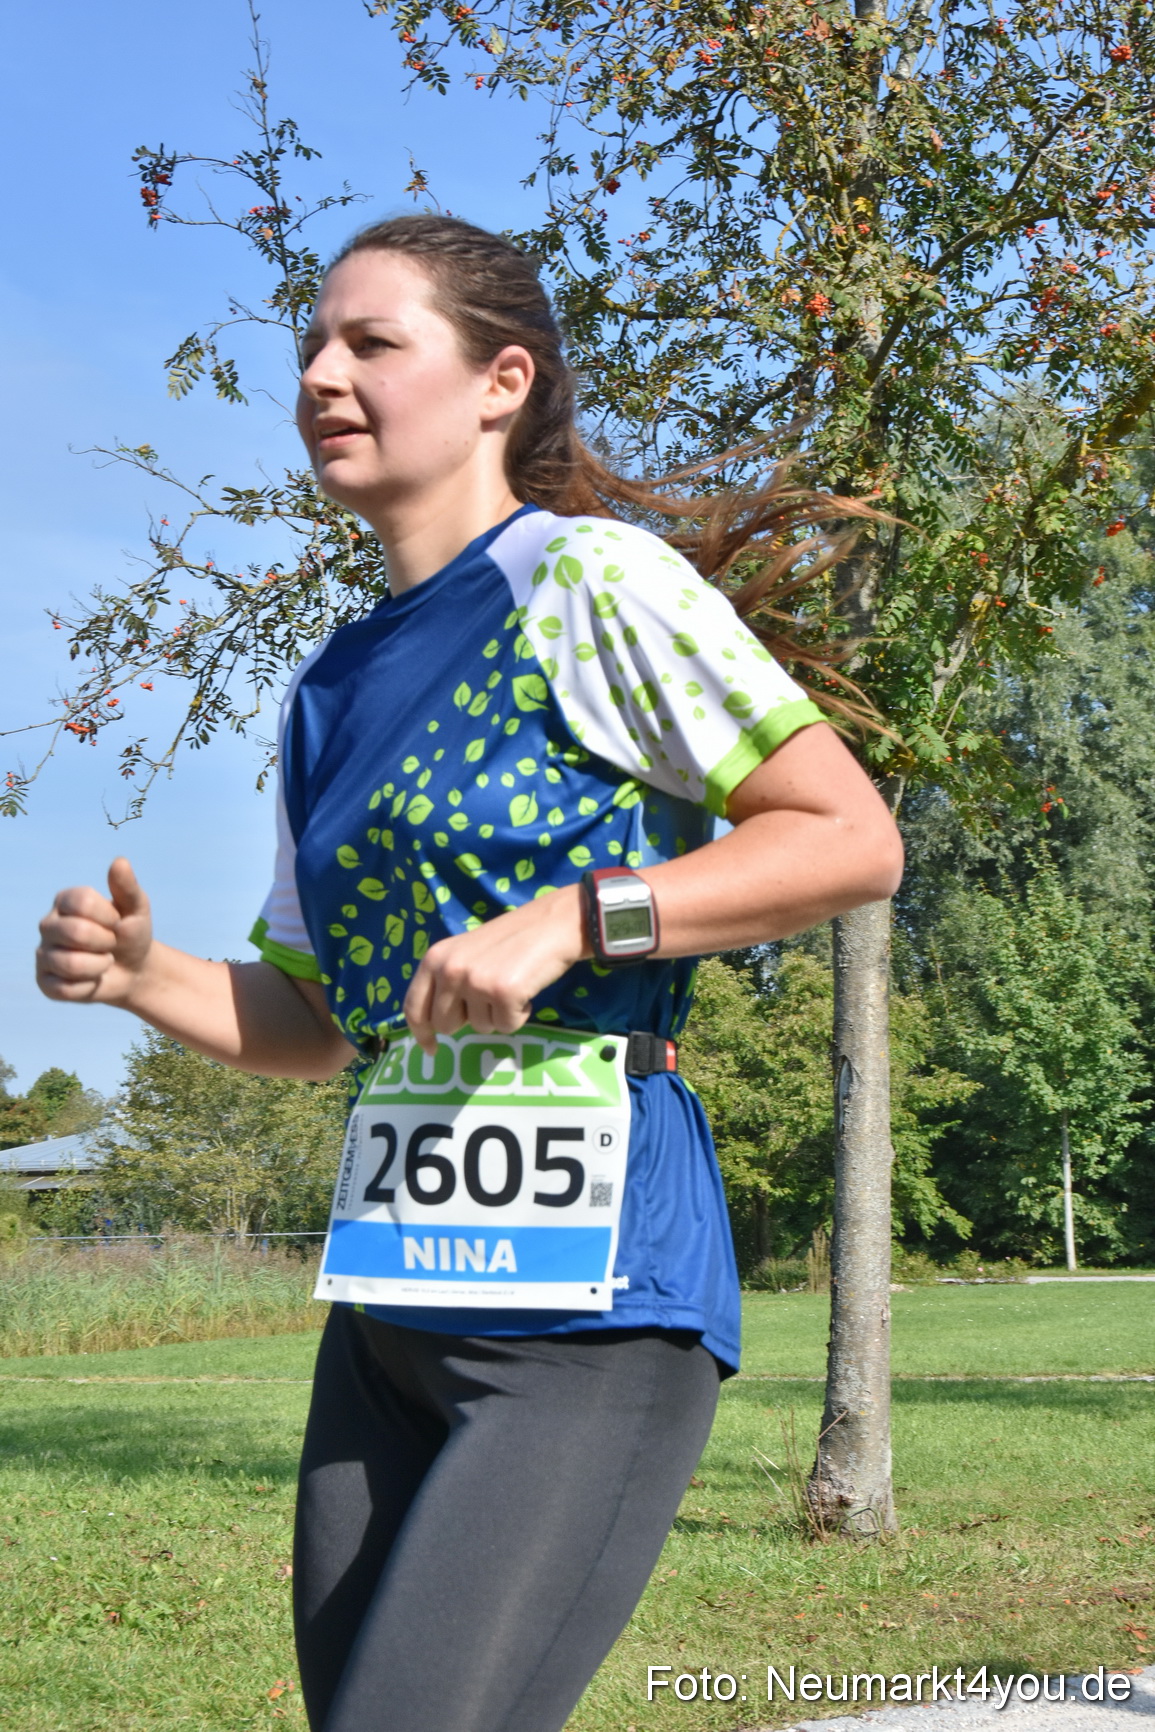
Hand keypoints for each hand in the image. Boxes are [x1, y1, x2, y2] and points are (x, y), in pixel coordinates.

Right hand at [37, 857, 154, 1005]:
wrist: (134, 970)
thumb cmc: (132, 933)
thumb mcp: (137, 908)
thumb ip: (127, 887)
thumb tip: (120, 861)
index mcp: (65, 900)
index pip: (82, 902)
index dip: (108, 917)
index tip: (117, 922)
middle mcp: (48, 925)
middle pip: (75, 932)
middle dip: (106, 942)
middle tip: (111, 944)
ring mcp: (43, 954)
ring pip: (70, 964)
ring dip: (100, 966)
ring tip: (103, 961)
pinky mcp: (44, 982)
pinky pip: (65, 989)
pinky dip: (89, 986)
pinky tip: (92, 979)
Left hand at [403, 885, 587, 1053]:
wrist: (552, 924)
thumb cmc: (511, 941)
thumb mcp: (465, 954)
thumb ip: (446, 981)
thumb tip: (437, 1025)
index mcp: (434, 958)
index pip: (414, 1007)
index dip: (421, 1033)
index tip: (431, 1049)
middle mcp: (450, 970)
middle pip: (446, 1025)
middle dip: (469, 1020)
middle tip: (489, 998)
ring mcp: (475, 982)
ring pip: (480, 1028)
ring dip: (498, 1015)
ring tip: (511, 985)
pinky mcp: (503, 993)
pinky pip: (507, 1027)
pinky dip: (520, 1015)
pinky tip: (525, 990)